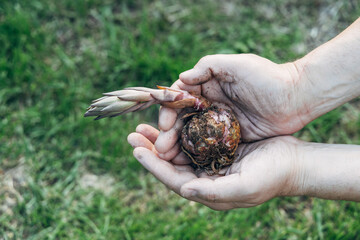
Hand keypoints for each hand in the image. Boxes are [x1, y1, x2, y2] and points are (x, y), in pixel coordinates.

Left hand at [128, 124, 303, 209]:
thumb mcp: (244, 187)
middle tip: (134, 134)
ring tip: (144, 126)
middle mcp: (203, 176)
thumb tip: (184, 188)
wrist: (293, 162)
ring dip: (161, 136)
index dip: (154, 166)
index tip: (137, 150)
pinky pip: (192, 137)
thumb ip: (215, 191)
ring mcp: (209, 160)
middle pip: (170, 163)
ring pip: (178, 149)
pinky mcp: (216, 145)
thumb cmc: (271, 176)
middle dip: (151, 148)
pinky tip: (171, 117)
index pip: (172, 179)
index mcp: (206, 189)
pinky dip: (180, 127)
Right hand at [155, 54, 307, 154]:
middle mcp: (211, 103)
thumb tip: (181, 78)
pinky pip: (209, 144)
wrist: (297, 98)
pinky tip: (188, 163)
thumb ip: (208, 66)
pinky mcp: (230, 135)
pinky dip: (197, 152)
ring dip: (179, 145)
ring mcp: (220, 121)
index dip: (169, 111)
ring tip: (168, 158)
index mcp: (209, 85)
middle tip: (162, 149)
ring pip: (193, 134)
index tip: (164, 125)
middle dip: (170, 133)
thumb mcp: (238, 65)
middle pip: (182, 119)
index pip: (180, 98)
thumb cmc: (268, 78)